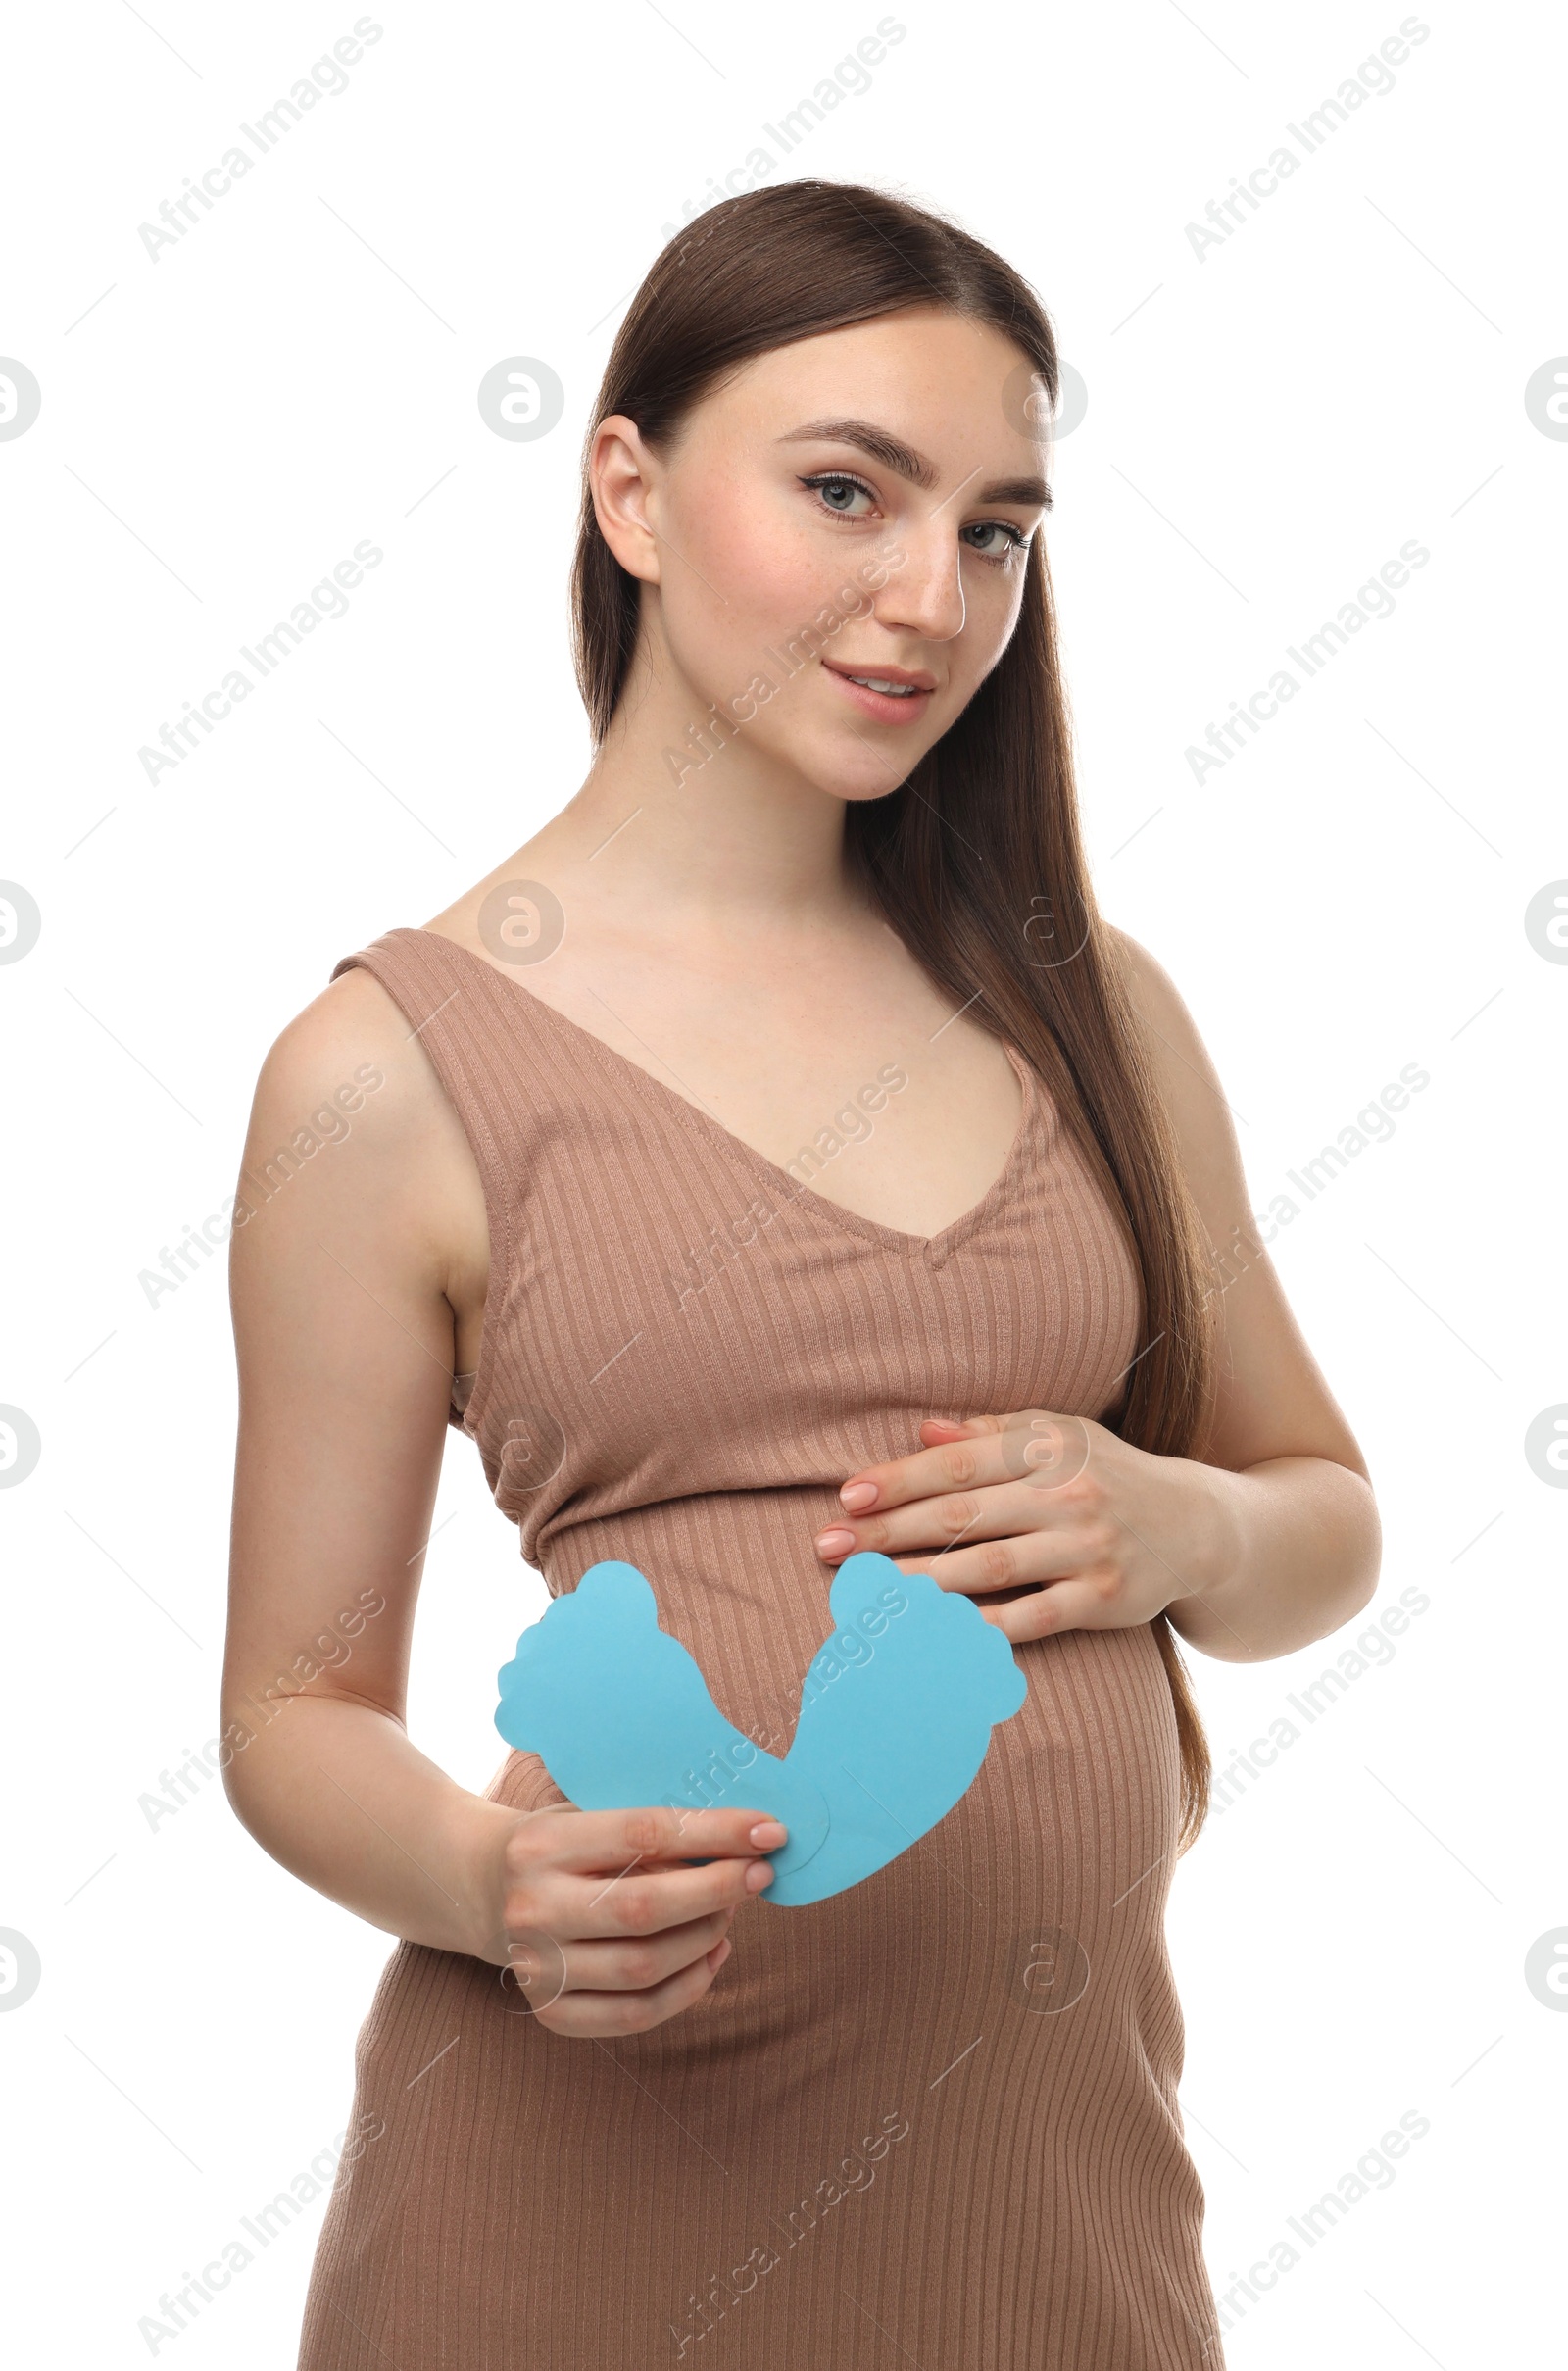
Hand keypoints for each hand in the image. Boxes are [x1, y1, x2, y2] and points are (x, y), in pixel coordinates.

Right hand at [481, 1804, 785, 2036]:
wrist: (478, 1888)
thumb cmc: (557, 1844)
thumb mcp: (587, 1815)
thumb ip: (651, 1831)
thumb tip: (742, 1844)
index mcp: (543, 1845)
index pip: (643, 1834)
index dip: (715, 1834)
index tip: (769, 1830)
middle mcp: (532, 1908)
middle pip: (645, 1908)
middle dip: (718, 1890)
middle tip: (760, 1875)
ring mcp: (537, 1968)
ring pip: (645, 1967)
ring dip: (706, 1938)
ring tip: (731, 1912)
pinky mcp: (549, 2012)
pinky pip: (635, 2015)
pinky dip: (688, 1989)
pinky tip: (713, 1955)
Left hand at [812, 1409, 1230, 1644]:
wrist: (1198, 1525)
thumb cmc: (1108, 1473)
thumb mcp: (1059, 1435)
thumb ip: (991, 1432)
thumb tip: (920, 1430)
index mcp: (1047, 1448)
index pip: (957, 1464)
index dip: (897, 1481)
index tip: (845, 1499)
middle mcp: (1067, 1494)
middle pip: (961, 1517)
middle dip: (887, 1533)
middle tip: (828, 1549)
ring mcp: (1086, 1549)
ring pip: (988, 1568)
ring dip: (921, 1581)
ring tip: (867, 1592)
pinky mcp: (1104, 1600)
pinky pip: (1032, 1618)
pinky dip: (983, 1628)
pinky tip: (936, 1634)